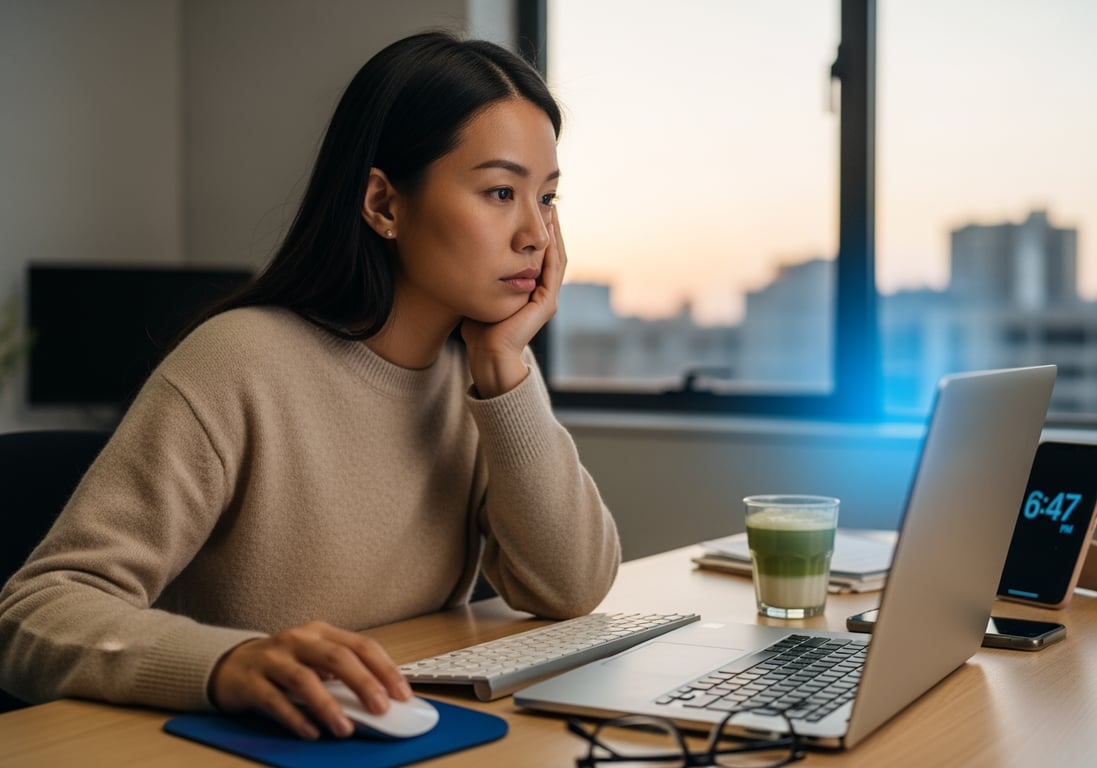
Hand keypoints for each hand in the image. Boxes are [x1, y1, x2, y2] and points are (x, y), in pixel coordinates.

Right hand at [208, 620, 411, 739]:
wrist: (230, 665)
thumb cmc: (283, 665)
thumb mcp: (314, 661)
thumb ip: (342, 676)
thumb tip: (379, 701)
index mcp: (321, 632)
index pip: (361, 645)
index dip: (384, 669)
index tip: (402, 694)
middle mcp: (298, 640)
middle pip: (336, 657)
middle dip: (363, 683)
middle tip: (380, 709)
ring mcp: (272, 659)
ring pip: (304, 679)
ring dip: (328, 706)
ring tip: (345, 728)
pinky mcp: (250, 682)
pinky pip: (274, 701)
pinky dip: (295, 718)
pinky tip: (311, 732)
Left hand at [462, 207, 567, 397]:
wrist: (487, 355)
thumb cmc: (478, 328)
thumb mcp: (480, 291)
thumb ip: (481, 274)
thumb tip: (463, 250)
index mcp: (530, 289)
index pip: (539, 252)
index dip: (538, 229)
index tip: (531, 205)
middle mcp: (542, 291)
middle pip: (552, 250)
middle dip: (551, 225)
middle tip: (548, 199)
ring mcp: (547, 297)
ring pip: (557, 257)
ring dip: (556, 232)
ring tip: (552, 208)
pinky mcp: (546, 303)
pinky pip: (553, 269)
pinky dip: (553, 248)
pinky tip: (549, 229)